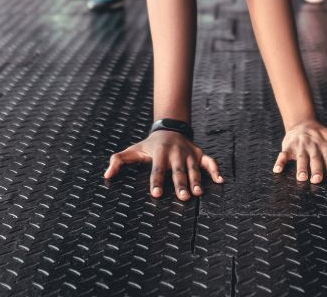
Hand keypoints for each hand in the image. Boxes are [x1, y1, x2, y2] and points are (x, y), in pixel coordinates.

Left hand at [103, 131, 222, 199]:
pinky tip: (220, 180)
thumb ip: (118, 161)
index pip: (157, 169)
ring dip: (197, 180)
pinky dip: (215, 170)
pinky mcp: (199, 153)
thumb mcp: (133, 150)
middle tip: (183, 198)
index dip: (156, 181)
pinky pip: (209, 161)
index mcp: (160, 152)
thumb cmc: (149, 145)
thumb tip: (107, 175)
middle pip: (178, 170)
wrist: (169, 128)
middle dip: (181, 184)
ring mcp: (189, 153)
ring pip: (194, 168)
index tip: (157, 194)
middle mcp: (176, 153)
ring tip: (198, 193)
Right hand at [273, 120, 326, 182]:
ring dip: (300, 167)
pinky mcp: (288, 147)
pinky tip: (277, 170)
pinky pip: (283, 155)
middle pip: (314, 159)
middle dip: (316, 169)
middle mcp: (312, 146)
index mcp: (324, 145)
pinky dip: (280, 162)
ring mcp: (300, 147)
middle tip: (317, 180)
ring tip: (302, 178)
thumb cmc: (323, 135)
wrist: (303, 122)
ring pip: (300, 158)